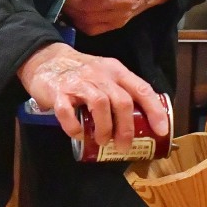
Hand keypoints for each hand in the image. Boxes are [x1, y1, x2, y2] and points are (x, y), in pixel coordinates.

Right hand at [18, 41, 170, 148]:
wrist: (46, 60)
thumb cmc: (81, 73)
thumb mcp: (106, 75)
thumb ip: (121, 91)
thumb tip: (142, 121)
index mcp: (116, 70)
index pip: (142, 89)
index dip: (154, 110)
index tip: (161, 130)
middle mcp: (100, 74)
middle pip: (122, 101)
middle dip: (126, 128)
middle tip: (124, 146)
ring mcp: (79, 82)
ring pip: (100, 105)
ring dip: (104, 128)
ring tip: (102, 141)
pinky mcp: (59, 92)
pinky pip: (68, 112)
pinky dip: (74, 127)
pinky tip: (78, 135)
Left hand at [61, 0, 170, 35]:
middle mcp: (123, 0)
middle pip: (92, 4)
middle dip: (72, 0)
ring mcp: (120, 15)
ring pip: (90, 18)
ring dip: (73, 12)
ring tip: (63, 2)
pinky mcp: (117, 24)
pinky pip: (94, 29)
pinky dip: (80, 23)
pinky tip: (73, 13)